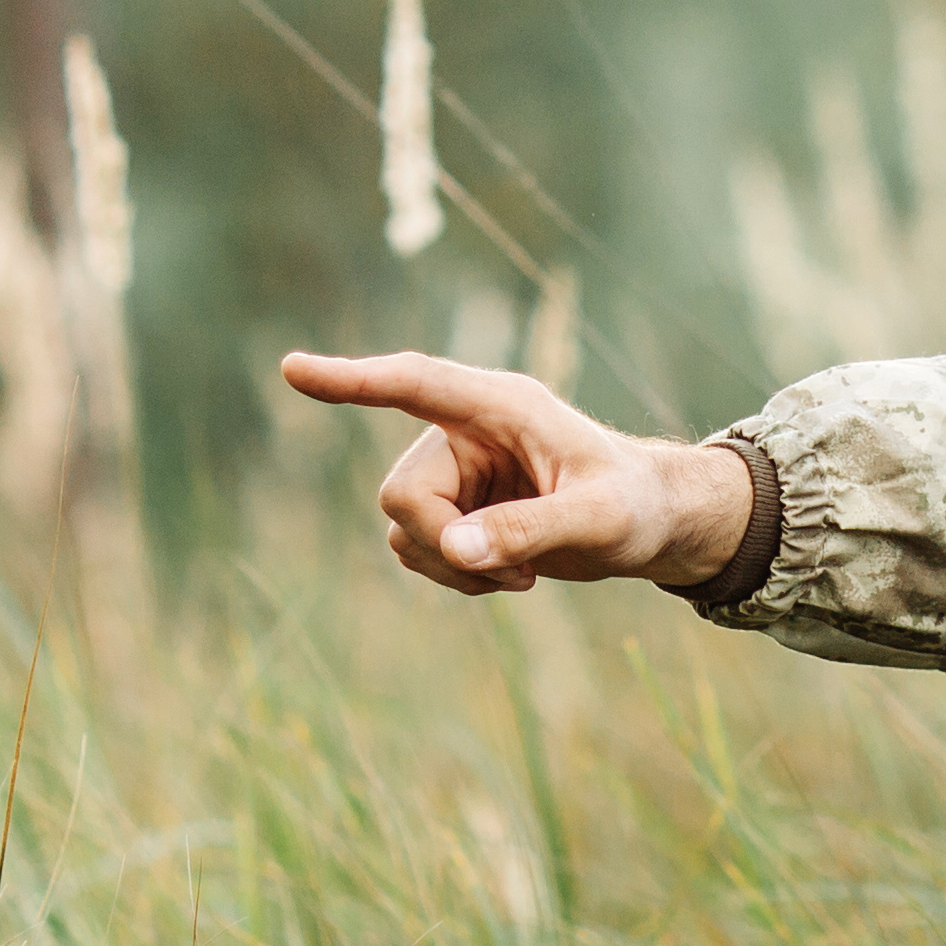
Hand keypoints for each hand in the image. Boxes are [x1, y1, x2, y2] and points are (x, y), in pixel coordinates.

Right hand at [279, 351, 757, 595]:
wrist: (652, 524)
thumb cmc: (638, 505)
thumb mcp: (598, 520)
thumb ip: (530, 529)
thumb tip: (454, 548)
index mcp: (502, 405)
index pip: (415, 384)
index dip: (353, 380)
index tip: (293, 369)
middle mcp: (468, 430)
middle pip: (402, 492)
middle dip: (445, 544)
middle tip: (514, 573)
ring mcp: (456, 469)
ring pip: (402, 527)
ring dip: (454, 568)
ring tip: (522, 575)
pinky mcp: (453, 507)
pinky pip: (415, 549)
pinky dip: (455, 576)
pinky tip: (509, 577)